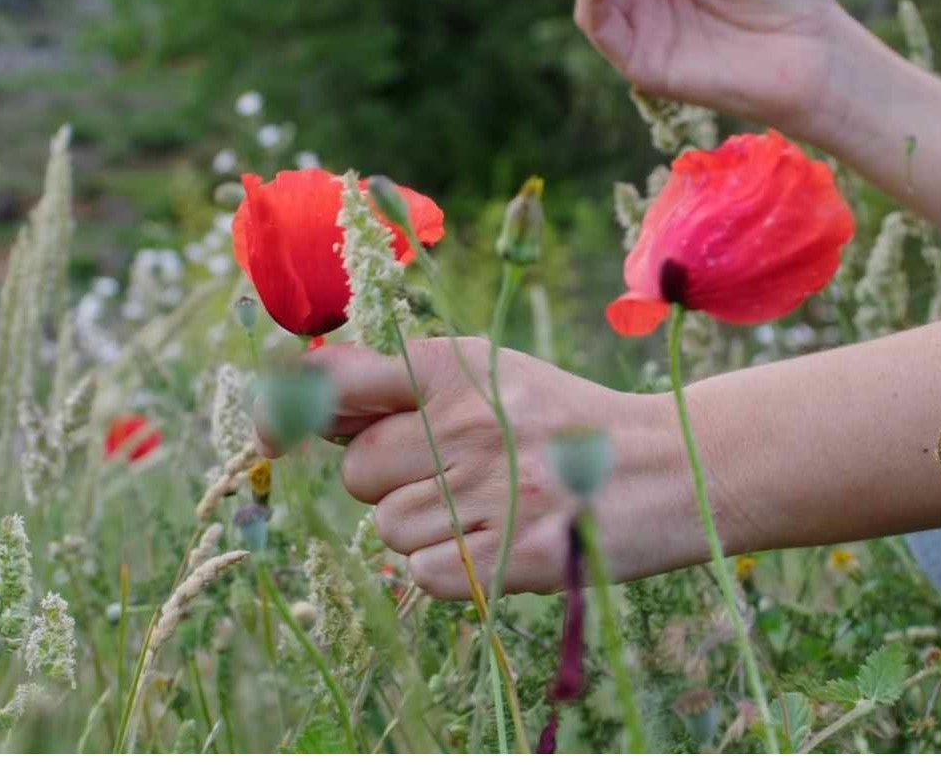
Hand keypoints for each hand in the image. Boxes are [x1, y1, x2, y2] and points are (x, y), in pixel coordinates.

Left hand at [289, 338, 705, 598]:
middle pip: (358, 475)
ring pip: (389, 530)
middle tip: (457, 475)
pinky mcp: (510, 554)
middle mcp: (467, 421)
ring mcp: (491, 489)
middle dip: (391, 483)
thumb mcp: (490, 373)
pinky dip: (447, 571)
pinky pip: (421, 574)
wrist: (672, 469)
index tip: (267, 434)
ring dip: (425, 530)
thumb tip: (305, 401)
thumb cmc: (563, 423)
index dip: (286, 410)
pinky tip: (496, 543)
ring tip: (491, 507)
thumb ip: (399, 384)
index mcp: (455, 366)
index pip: (334, 382)